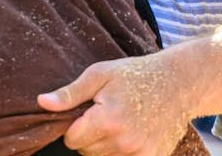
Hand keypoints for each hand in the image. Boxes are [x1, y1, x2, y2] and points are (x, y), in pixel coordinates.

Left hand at [37, 54, 190, 155]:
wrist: (179, 82)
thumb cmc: (135, 74)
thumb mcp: (100, 74)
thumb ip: (70, 93)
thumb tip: (42, 103)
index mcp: (107, 119)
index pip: (72, 139)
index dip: (75, 126)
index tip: (88, 112)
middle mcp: (123, 141)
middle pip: (87, 152)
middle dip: (90, 136)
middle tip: (106, 113)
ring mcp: (140, 152)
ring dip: (106, 145)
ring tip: (120, 121)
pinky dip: (123, 151)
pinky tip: (132, 133)